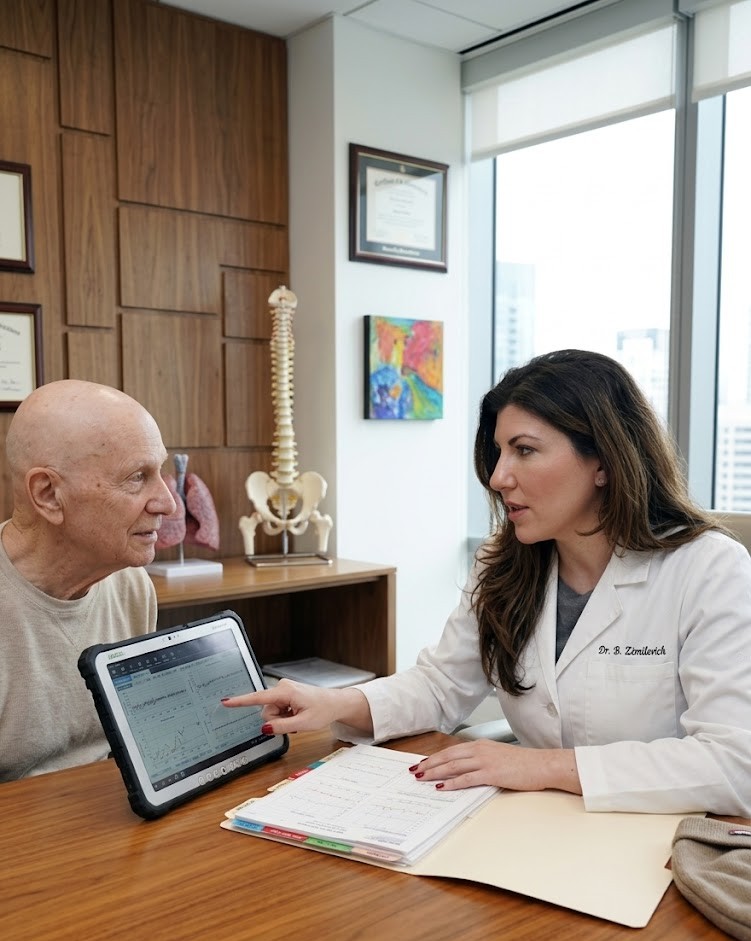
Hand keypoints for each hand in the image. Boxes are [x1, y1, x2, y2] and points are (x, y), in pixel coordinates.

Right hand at [221, 679, 372, 735]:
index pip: (258, 698)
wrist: (335, 703)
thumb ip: (281, 727)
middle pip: (266, 710)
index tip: (225, 701)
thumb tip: (264, 728)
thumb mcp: (303, 724)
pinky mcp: (285, 694)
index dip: (240, 701)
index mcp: (285, 692)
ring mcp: (284, 690)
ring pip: (272, 712)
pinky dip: (285, 716)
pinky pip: (278, 709)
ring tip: (298, 717)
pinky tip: (297, 715)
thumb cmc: (323, 710)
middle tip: (295, 721)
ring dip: (282, 719)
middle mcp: (282, 687)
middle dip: (276, 720)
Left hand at [410, 739, 581, 794]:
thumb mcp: (499, 757)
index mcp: (482, 745)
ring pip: (454, 766)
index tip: (424, 763)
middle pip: (448, 756)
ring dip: (436, 772)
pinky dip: (452, 783)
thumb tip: (468, 769)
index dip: (437, 757)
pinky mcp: (491, 773)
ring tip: (422, 778)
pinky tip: (442, 787)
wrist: (542, 765)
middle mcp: (481, 750)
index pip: (452, 750)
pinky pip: (466, 778)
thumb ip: (483, 760)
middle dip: (430, 764)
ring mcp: (485, 761)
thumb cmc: (524, 764)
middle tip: (415, 771)